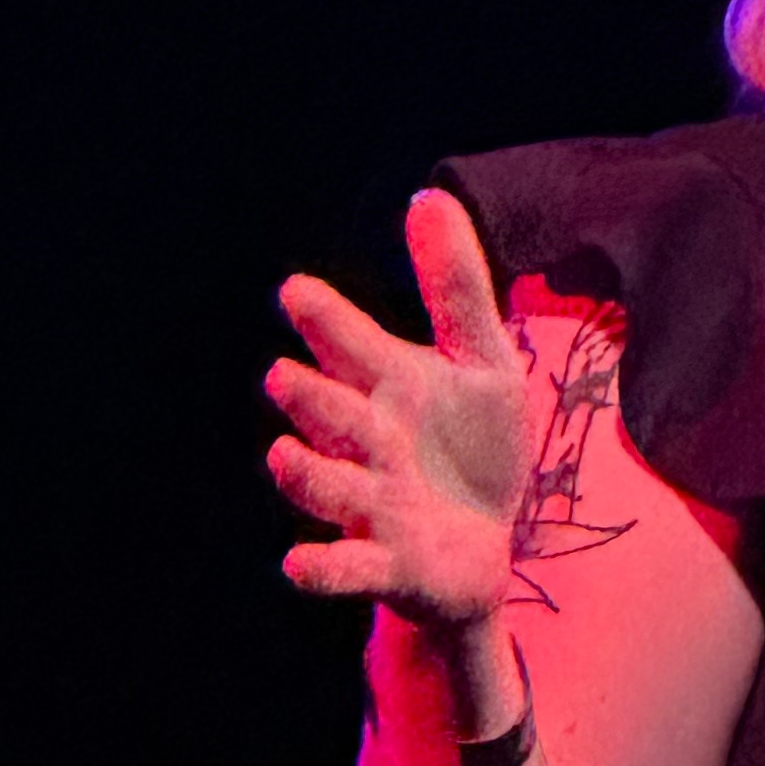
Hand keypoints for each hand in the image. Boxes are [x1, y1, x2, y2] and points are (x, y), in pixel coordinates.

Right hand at [265, 190, 533, 631]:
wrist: (482, 549)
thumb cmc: (471, 449)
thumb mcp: (481, 365)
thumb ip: (455, 289)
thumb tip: (429, 195)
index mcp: (386, 387)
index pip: (350, 346)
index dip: (326, 323)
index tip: (298, 294)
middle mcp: (367, 443)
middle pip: (333, 417)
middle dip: (312, 401)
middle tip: (286, 378)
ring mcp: (372, 505)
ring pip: (330, 488)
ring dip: (305, 477)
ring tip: (282, 457)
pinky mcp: (387, 565)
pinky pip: (348, 568)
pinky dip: (324, 570)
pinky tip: (297, 566)